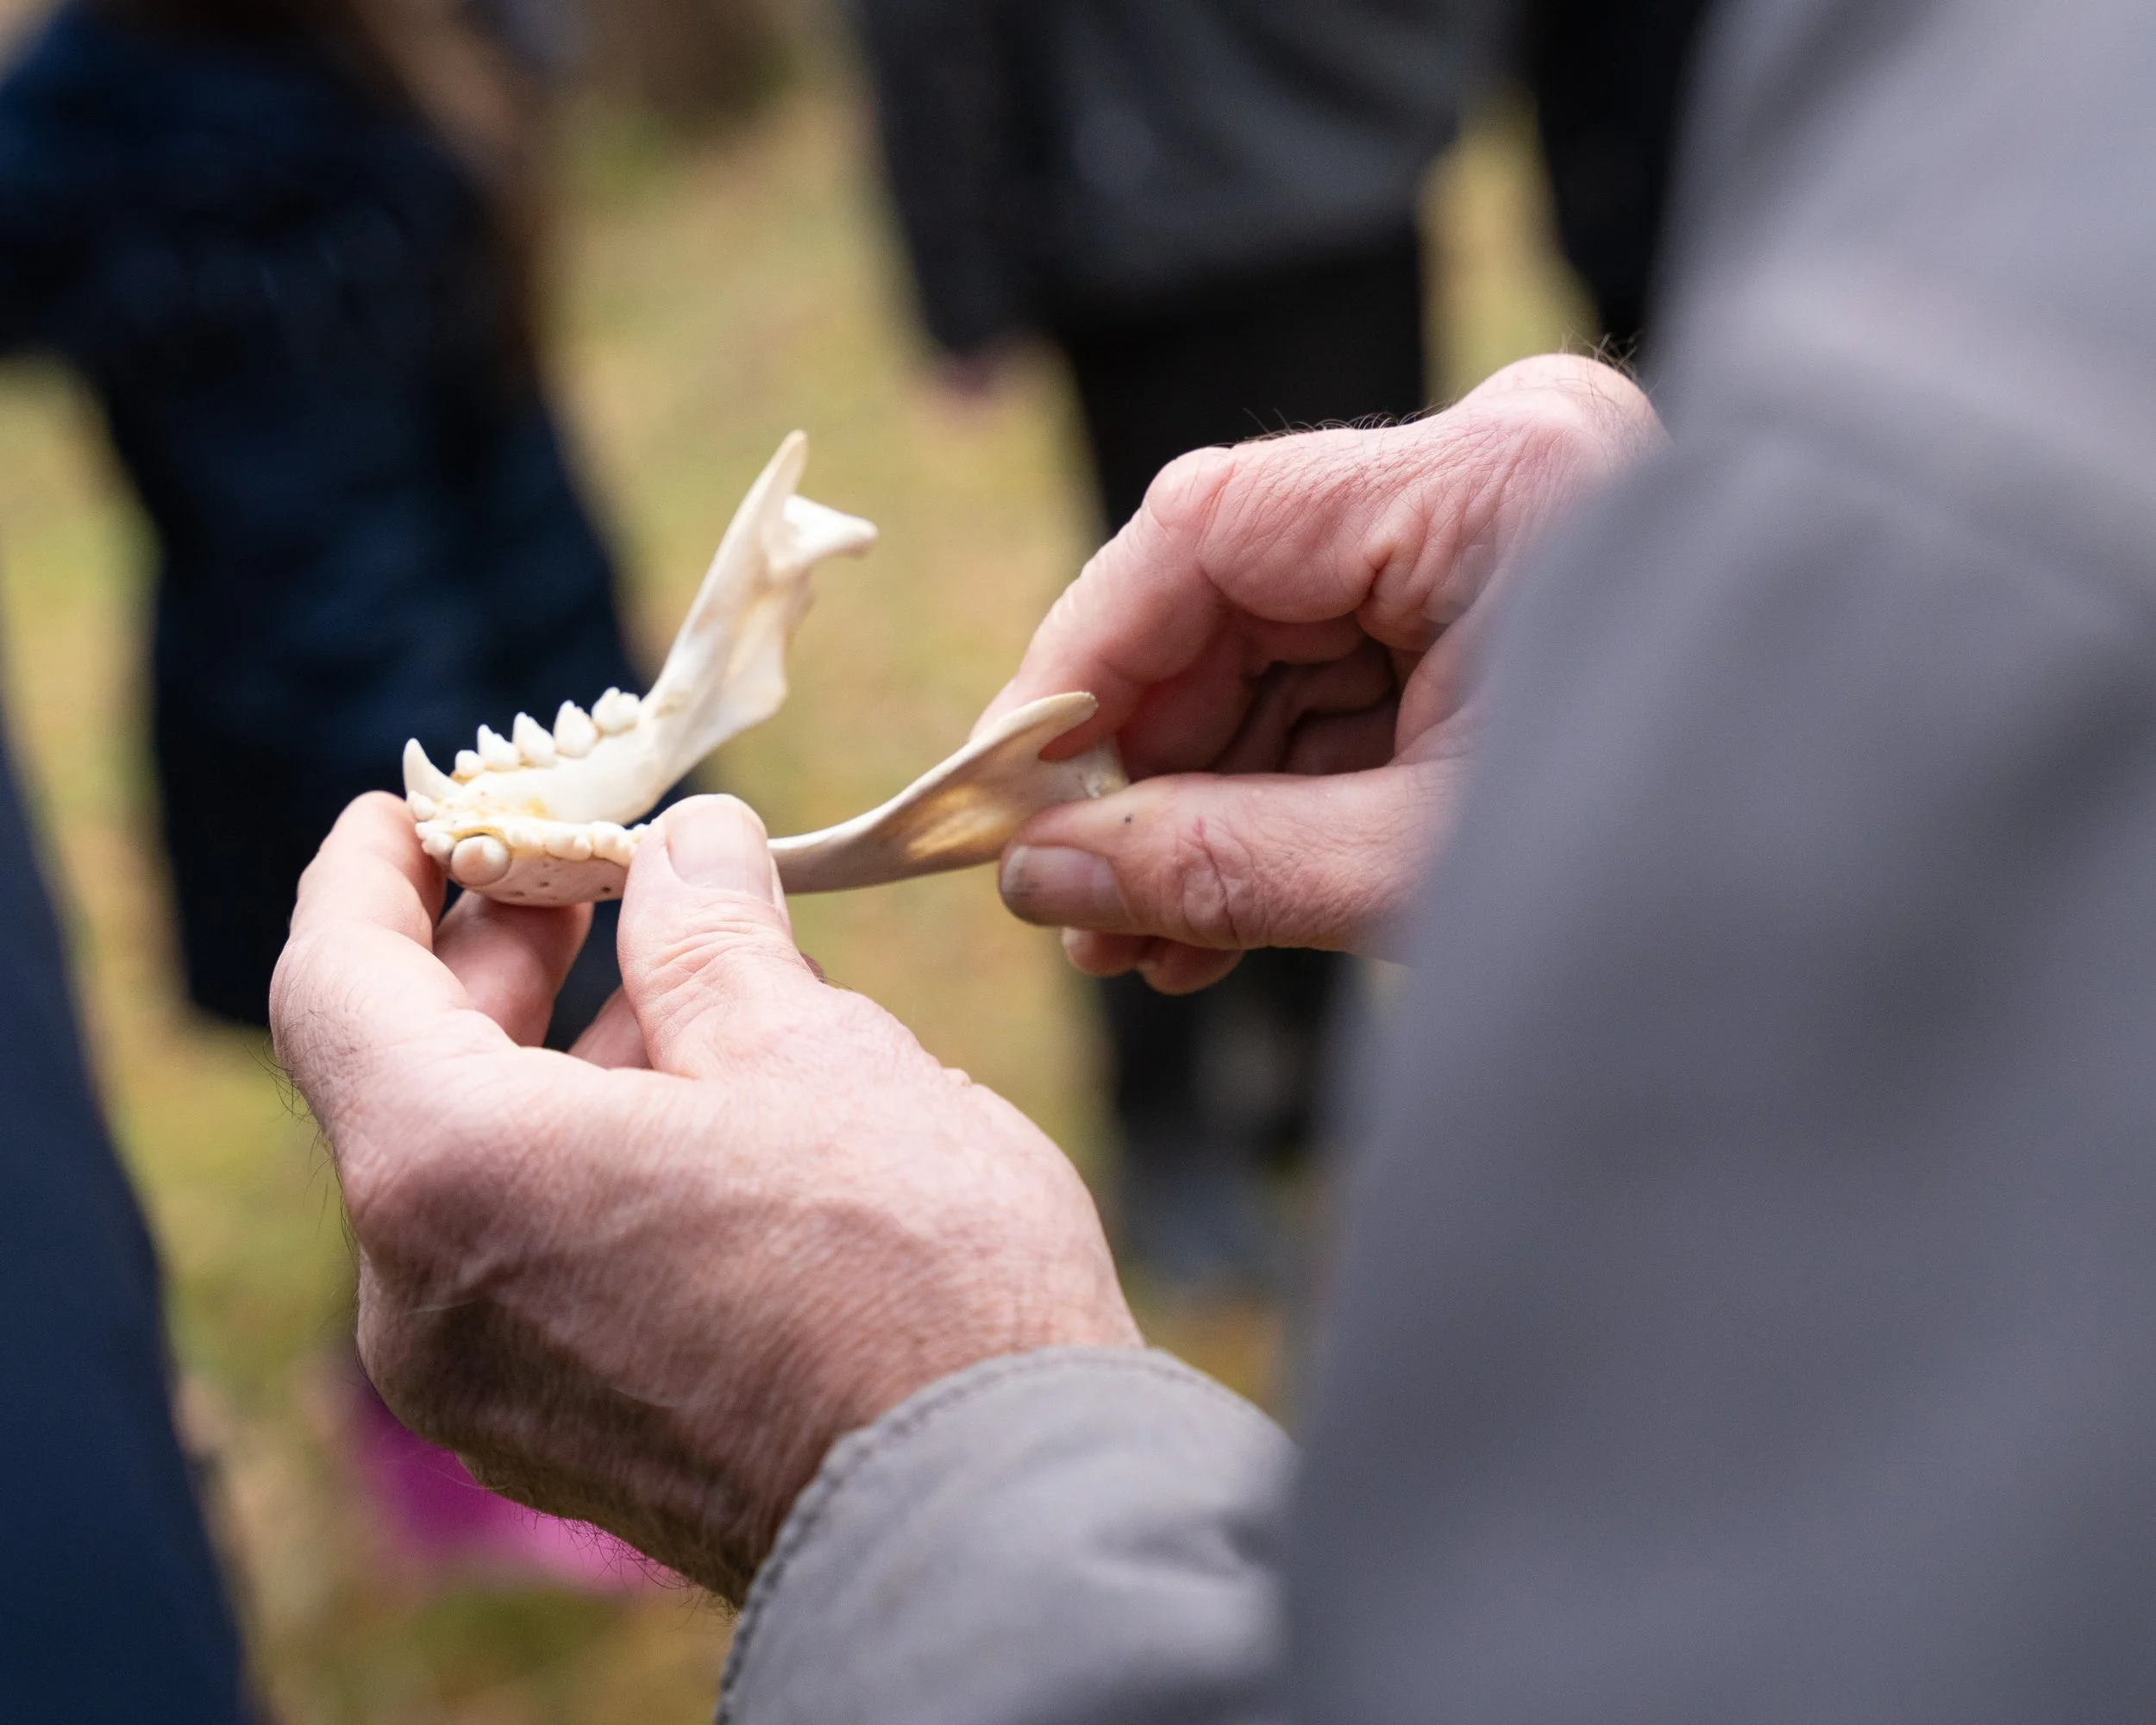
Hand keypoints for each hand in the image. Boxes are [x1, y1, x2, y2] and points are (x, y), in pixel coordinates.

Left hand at [272, 793, 1137, 1600]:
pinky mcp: (563, 1432)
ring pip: (488, 1165)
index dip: (374, 871)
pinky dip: (594, 1155)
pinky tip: (716, 1102)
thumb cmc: (906, 1269)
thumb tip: (688, 846)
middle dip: (502, 953)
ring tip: (701, 974)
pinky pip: (534, 1253)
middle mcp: (425, 1297)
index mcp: (449, 1173)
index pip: (336, 979)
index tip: (416, 805)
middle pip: (411, 1072)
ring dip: (571, 1052)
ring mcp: (489, 1383)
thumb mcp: (807, 1048)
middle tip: (598, 869)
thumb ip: (710, 929)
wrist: (990, 1514)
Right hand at [989, 353, 1663, 992]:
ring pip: (1273, 661)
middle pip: (1232, 597)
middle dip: (1141, 764)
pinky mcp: (1494, 617)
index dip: (1084, 658)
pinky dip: (1266, 805)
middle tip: (1069, 905)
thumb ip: (1214, 862)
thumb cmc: (1688, 878)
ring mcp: (1498, 542)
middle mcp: (1497, 475)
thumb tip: (1034, 878)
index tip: (1006, 786)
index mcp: (1501, 478)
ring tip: (1137, 945)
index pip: (1214, 522)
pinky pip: (1336, 699)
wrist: (1866, 912)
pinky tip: (1205, 918)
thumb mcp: (1419, 869)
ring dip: (1195, 804)